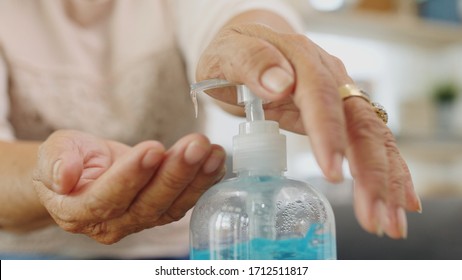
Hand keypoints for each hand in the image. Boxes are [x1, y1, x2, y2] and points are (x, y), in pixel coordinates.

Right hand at [32, 130, 225, 243]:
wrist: (82, 172)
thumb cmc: (68, 160)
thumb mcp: (53, 152)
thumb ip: (56, 163)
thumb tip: (64, 177)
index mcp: (79, 211)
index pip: (107, 198)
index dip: (131, 176)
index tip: (152, 150)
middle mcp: (112, 223)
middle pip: (147, 204)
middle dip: (174, 174)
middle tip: (195, 147)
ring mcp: (139, 220)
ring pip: (171, 205)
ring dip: (196, 178)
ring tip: (213, 151)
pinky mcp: (159, 211)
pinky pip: (184, 201)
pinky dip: (203, 182)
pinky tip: (216, 162)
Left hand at [196, 21, 420, 238]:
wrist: (248, 53)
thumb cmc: (234, 56)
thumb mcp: (228, 53)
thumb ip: (250, 63)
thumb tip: (280, 84)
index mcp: (301, 60)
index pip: (321, 96)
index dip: (329, 134)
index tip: (333, 172)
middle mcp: (331, 77)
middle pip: (360, 124)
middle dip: (371, 172)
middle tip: (374, 215)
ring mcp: (340, 96)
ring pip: (374, 138)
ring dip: (386, 181)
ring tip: (391, 222)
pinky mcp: (341, 115)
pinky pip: (370, 143)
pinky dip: (387, 173)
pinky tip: (399, 202)